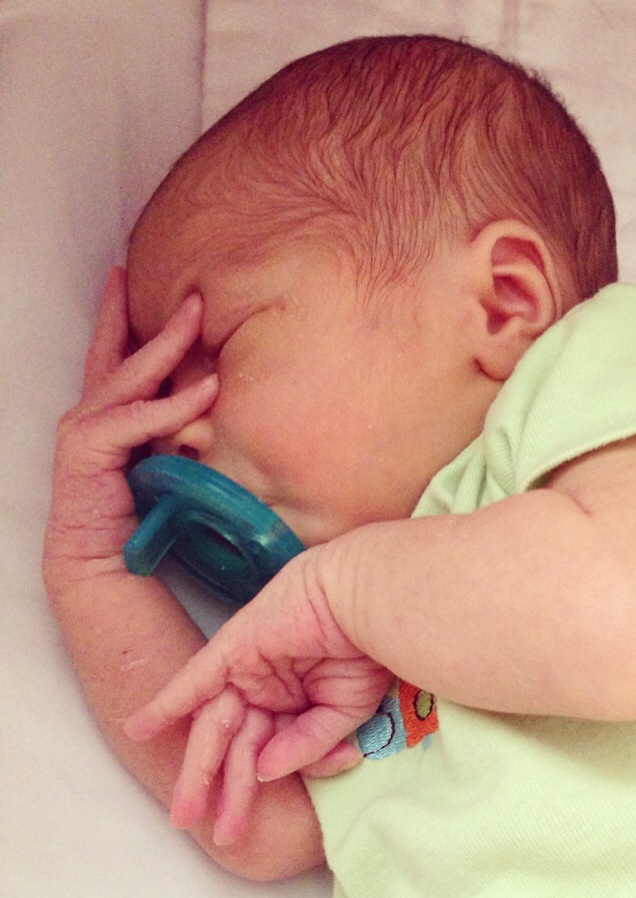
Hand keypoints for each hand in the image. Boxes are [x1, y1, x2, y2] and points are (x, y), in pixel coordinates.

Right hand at [42, 267, 217, 591]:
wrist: (104, 558)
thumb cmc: (139, 509)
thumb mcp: (163, 455)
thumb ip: (178, 427)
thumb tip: (222, 399)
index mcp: (107, 411)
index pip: (117, 353)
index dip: (124, 313)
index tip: (133, 273)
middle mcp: (91, 412)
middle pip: (124, 352)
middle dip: (155, 318)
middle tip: (190, 288)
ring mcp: (85, 428)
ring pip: (131, 375)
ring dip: (168, 345)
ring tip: (199, 316)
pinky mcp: (88, 450)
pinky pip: (138, 419)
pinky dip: (173, 405)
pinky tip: (208, 391)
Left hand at [125, 549, 393, 844]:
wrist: (368, 602)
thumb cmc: (366, 652)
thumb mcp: (344, 712)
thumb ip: (307, 745)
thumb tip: (266, 774)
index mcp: (295, 703)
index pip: (268, 751)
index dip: (261, 787)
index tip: (254, 823)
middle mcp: (266, 689)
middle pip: (237, 747)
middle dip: (225, 791)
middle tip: (221, 835)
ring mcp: (247, 670)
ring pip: (217, 727)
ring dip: (200, 770)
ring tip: (186, 815)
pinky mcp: (232, 651)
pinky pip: (193, 683)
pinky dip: (166, 705)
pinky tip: (140, 730)